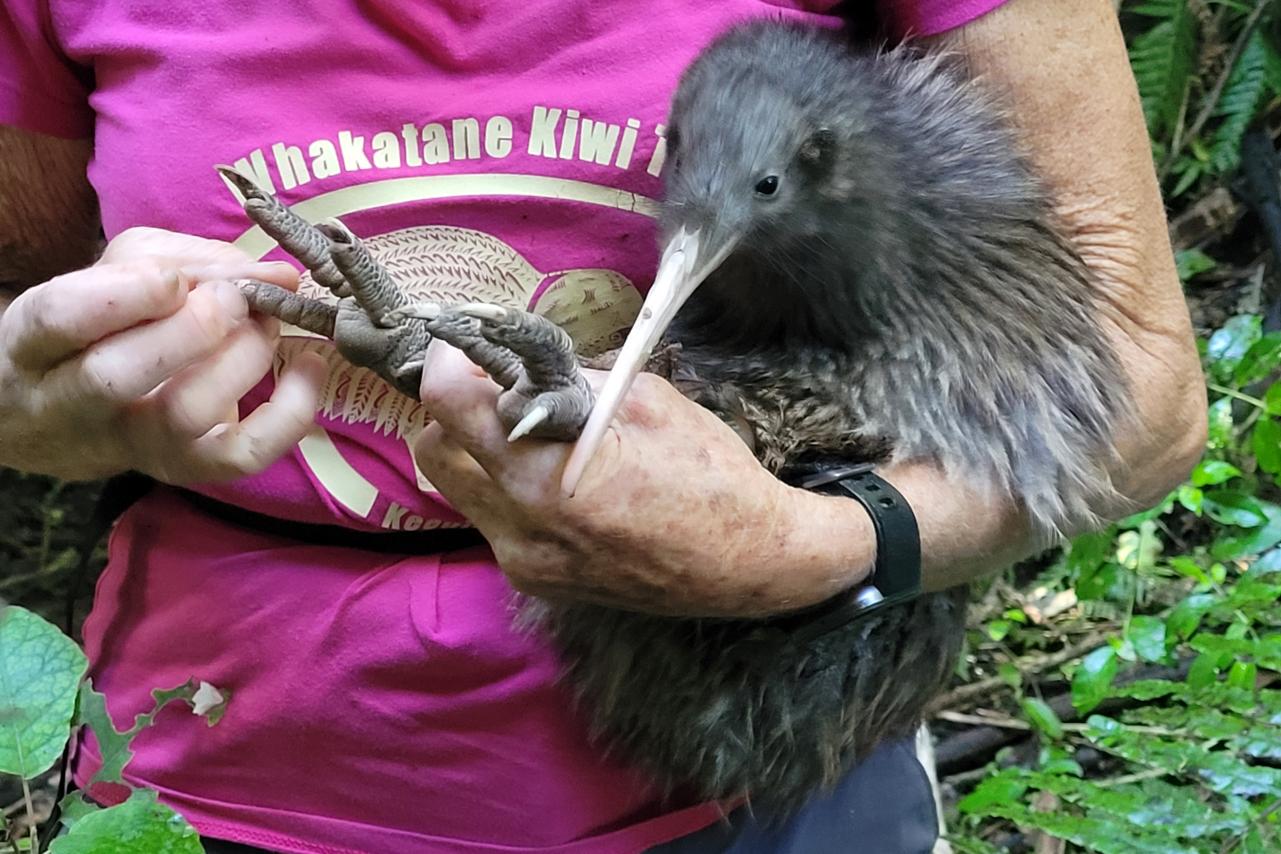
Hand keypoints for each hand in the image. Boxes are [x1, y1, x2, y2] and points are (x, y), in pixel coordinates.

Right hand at [0, 227, 326, 482]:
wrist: (73, 415)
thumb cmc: (106, 325)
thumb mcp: (124, 274)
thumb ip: (189, 261)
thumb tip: (276, 274)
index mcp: (37, 342)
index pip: (61, 318)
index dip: (126, 293)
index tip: (174, 277)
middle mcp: (72, 403)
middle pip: (115, 376)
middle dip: (189, 329)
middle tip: (234, 298)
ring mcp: (131, 443)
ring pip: (182, 414)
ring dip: (241, 358)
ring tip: (266, 323)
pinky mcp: (185, 468)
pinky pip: (242, 456)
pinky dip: (290, 413)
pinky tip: (308, 367)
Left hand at [413, 342, 870, 616]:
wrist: (751, 563)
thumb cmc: (710, 474)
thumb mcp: (644, 401)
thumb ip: (569, 382)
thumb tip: (521, 364)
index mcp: (544, 476)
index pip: (447, 404)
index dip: (450, 360)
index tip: (465, 341)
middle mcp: (519, 528)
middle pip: (433, 451)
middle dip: (454, 410)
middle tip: (493, 384)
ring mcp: (524, 562)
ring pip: (458, 490)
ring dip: (476, 451)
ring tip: (524, 429)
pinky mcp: (537, 581)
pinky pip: (493, 521)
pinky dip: (506, 488)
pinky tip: (554, 477)